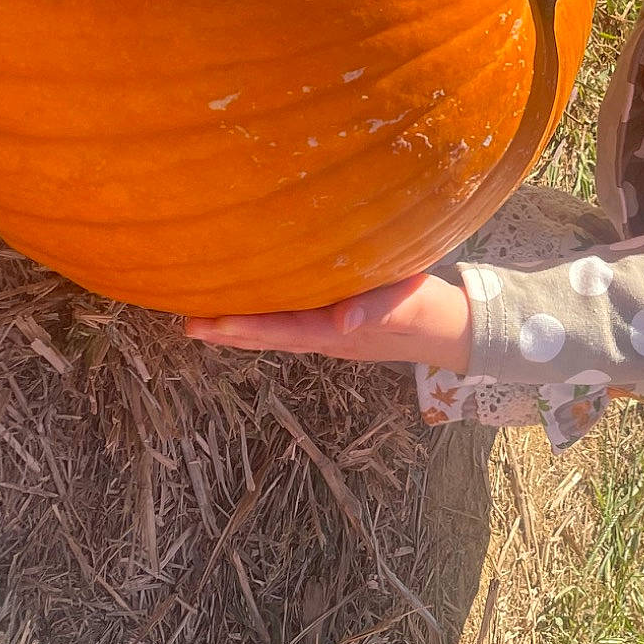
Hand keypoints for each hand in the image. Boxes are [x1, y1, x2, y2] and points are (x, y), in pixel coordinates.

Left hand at [184, 273, 472, 373]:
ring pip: (277, 335)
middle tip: (188, 325)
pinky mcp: (337, 326)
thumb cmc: (432, 311)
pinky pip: (291, 326)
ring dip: (241, 330)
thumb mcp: (408, 305)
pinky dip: (264, 321)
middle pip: (271, 338)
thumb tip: (343, 322)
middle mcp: (328, 338)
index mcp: (340, 332)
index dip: (247, 327)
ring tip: (202, 322)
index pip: (284, 331)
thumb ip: (376, 308)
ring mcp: (331, 335)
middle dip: (230, 332)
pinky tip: (249, 312)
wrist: (455, 329)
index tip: (212, 324)